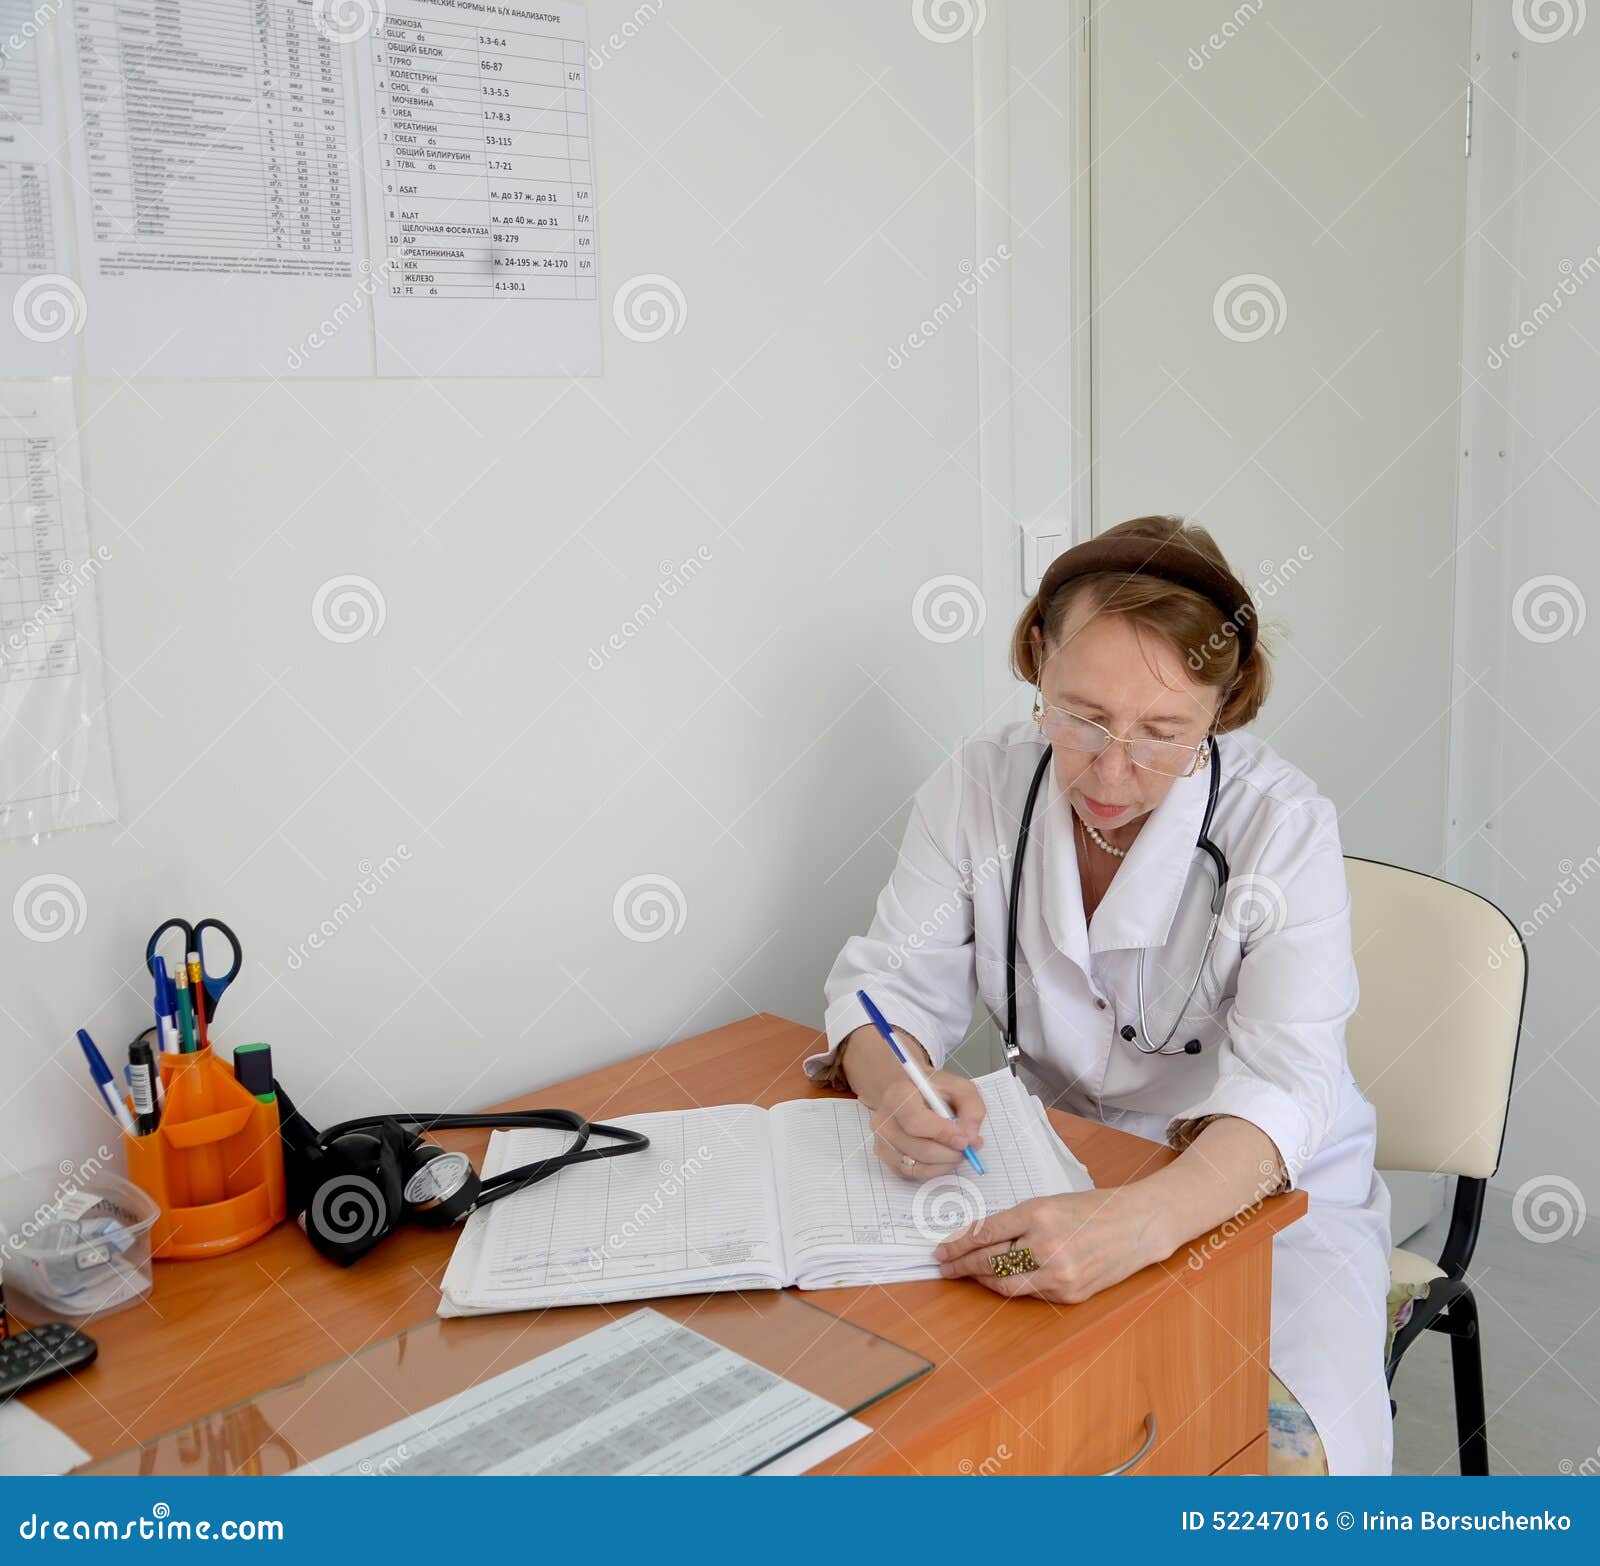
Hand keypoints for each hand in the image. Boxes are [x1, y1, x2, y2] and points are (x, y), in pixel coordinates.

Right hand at [869, 1069, 985, 1178]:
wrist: (907, 1093)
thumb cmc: (932, 1090)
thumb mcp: (958, 1087)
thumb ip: (971, 1107)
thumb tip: (971, 1137)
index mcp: (898, 1095)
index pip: (916, 1122)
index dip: (943, 1134)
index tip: (964, 1140)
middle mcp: (884, 1120)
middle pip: (920, 1149)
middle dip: (951, 1153)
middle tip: (968, 1148)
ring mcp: (882, 1142)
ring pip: (919, 1166)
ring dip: (945, 1163)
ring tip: (957, 1150)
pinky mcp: (886, 1158)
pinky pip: (914, 1174)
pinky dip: (935, 1170)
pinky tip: (943, 1156)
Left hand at [934, 1187, 1170, 1302]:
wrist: (1137, 1225)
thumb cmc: (1091, 1208)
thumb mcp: (1048, 1203)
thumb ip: (1015, 1221)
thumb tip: (976, 1238)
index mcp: (1038, 1213)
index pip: (984, 1233)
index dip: (957, 1244)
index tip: (940, 1250)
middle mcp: (1046, 1245)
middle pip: (989, 1262)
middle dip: (962, 1265)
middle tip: (944, 1266)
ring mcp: (1059, 1274)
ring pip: (1006, 1284)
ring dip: (983, 1280)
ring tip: (969, 1274)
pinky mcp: (1069, 1294)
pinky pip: (1031, 1293)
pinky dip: (1013, 1286)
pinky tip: (1002, 1280)